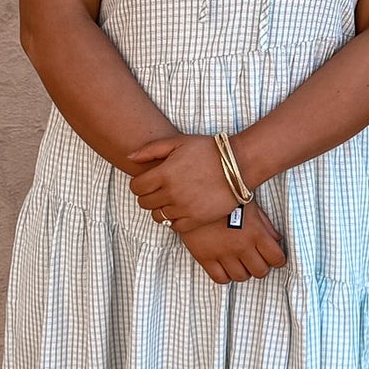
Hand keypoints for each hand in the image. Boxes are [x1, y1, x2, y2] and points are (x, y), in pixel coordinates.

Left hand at [126, 132, 248, 232]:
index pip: (136, 188)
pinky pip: (175, 226)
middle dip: (148, 196)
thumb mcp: (178, 142)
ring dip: (161, 208)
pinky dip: (174, 219)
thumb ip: (151, 149)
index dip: (139, 184)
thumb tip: (129, 157)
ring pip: (158, 216)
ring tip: (171, 199)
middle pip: (145, 203)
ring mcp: (183, 208)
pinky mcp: (196, 219)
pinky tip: (181, 209)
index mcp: (164, 174)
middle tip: (159, 190)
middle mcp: (171, 193)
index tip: (148, 181)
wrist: (239, 165)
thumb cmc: (208, 150)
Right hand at [175, 202, 287, 283]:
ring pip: (241, 277)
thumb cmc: (225, 197)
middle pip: (260, 271)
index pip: (276, 258)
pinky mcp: (205, 258)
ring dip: (244, 272)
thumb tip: (277, 239)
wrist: (195, 194)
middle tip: (257, 260)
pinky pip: (220, 279)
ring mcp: (223, 254)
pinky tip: (226, 266)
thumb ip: (266, 225)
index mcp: (256, 233)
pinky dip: (226, 276)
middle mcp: (241, 246)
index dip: (278, 260)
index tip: (275, 258)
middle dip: (262, 267)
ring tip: (241, 262)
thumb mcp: (250, 206)